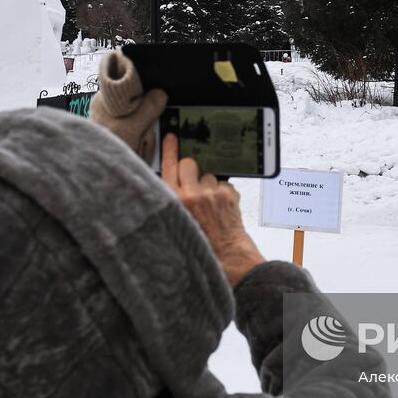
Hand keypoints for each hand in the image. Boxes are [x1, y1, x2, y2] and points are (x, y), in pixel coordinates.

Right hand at [161, 133, 264, 285]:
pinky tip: (222, 211)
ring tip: (210, 207)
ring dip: (208, 184)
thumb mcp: (175, 227)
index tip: (171, 136)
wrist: (229, 262)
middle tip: (194, 185)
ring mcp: (211, 193)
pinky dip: (223, 193)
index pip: (167, 167)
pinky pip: (223, 183)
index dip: (169, 149)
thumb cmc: (201, 250)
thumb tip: (174, 187)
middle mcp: (190, 195)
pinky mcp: (228, 195)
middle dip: (191, 170)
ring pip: (207, 174)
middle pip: (188, 163)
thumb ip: (171, 205)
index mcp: (172, 203)